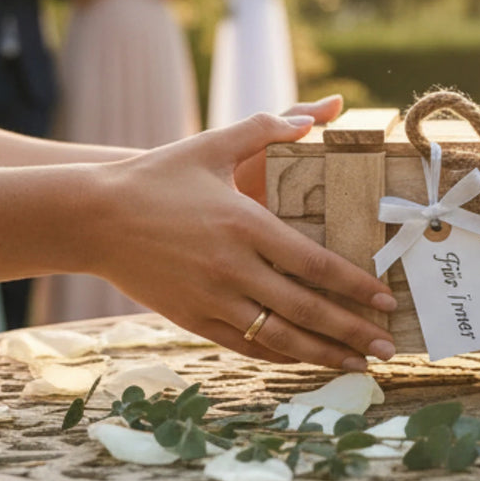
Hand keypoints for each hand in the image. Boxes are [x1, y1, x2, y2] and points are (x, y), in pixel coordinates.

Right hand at [87, 111, 396, 368]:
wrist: (91, 217)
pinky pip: (246, 346)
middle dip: (353, 331)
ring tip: (359, 363)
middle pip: (306, 309)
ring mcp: (211, 298)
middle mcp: (233, 267)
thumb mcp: (212, 144)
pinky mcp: (192, 318)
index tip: (386, 300)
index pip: (315, 264)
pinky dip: (280, 356)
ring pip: (279, 337)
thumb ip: (267, 127)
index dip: (355, 286)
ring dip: (324, 353)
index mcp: (245, 224)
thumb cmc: (156, 175)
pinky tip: (306, 360)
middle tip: (389, 345)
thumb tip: (316, 117)